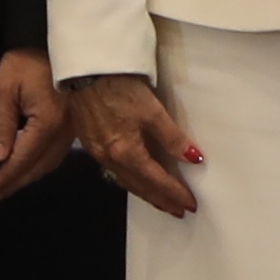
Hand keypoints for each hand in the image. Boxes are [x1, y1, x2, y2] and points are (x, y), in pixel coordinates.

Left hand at [0, 49, 72, 201]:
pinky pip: (59, 152)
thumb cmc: (29, 60)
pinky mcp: (76, 124)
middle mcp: (64, 132)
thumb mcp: (7, 86)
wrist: (63, 43)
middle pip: (39, 165)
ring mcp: (74, 129)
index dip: (7, 176)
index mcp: (47, 123)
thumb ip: (2, 122)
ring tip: (11, 183)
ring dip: (31, 175)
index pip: (23, 158)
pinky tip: (32, 165)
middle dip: (18, 181)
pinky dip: (43, 163)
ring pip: (51, 162)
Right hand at [68, 69, 200, 217]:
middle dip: (161, 200)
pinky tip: (134, 179)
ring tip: (160, 200)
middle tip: (178, 210)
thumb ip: (172, 138)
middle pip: (140, 187)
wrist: (87, 70)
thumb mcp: (153, 111)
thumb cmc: (119, 86)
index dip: (175, 193)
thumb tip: (192, 158)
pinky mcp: (90, 142)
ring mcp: (98, 152)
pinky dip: (129, 180)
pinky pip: (113, 170)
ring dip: (145, 193)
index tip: (190, 204)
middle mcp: (110, 158)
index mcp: (127, 152)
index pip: (157, 181)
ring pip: (125, 181)